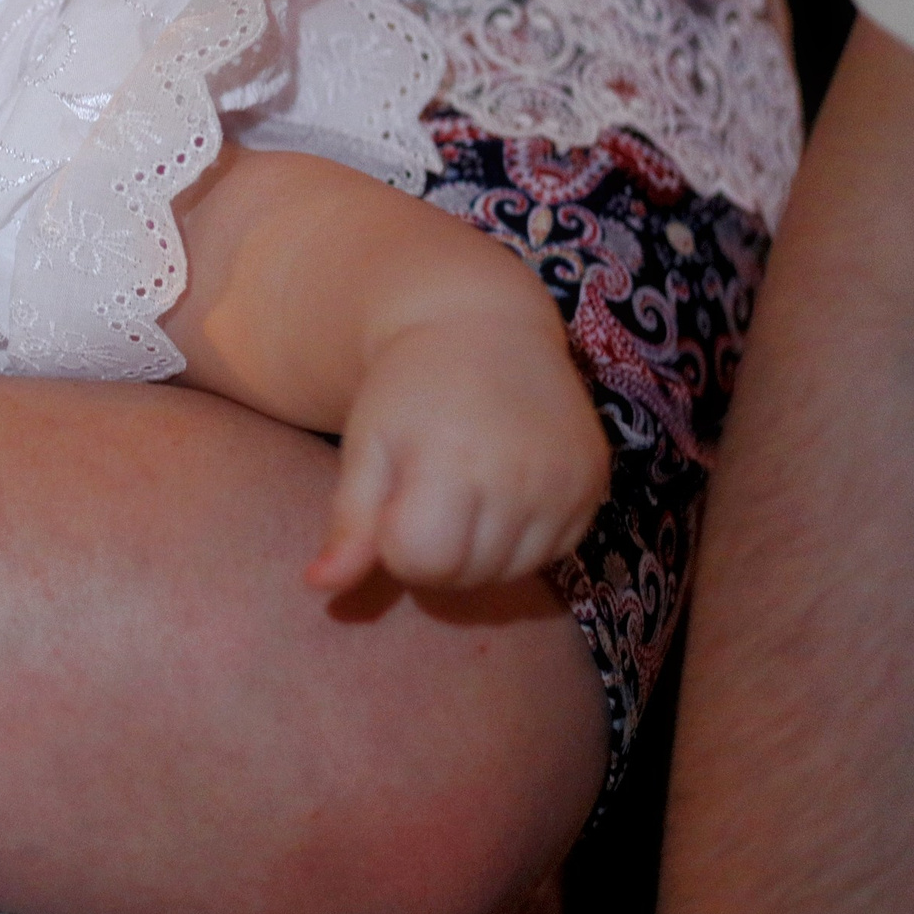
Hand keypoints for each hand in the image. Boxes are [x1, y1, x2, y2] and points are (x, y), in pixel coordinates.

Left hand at [306, 315, 609, 592]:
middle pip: (467, 574)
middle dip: (435, 552)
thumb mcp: (367, 444)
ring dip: (478, 551)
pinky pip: (552, 553)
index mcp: (453, 460)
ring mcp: (566, 482)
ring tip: (461, 489)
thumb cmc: (408, 388)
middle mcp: (521, 475)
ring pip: (511, 572)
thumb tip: (319, 587)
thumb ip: (349, 522)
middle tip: (424, 492)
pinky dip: (521, 538)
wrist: (483, 326)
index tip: (392, 503)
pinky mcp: (594, 484)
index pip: (422, 561)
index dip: (396, 544)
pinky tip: (502, 488)